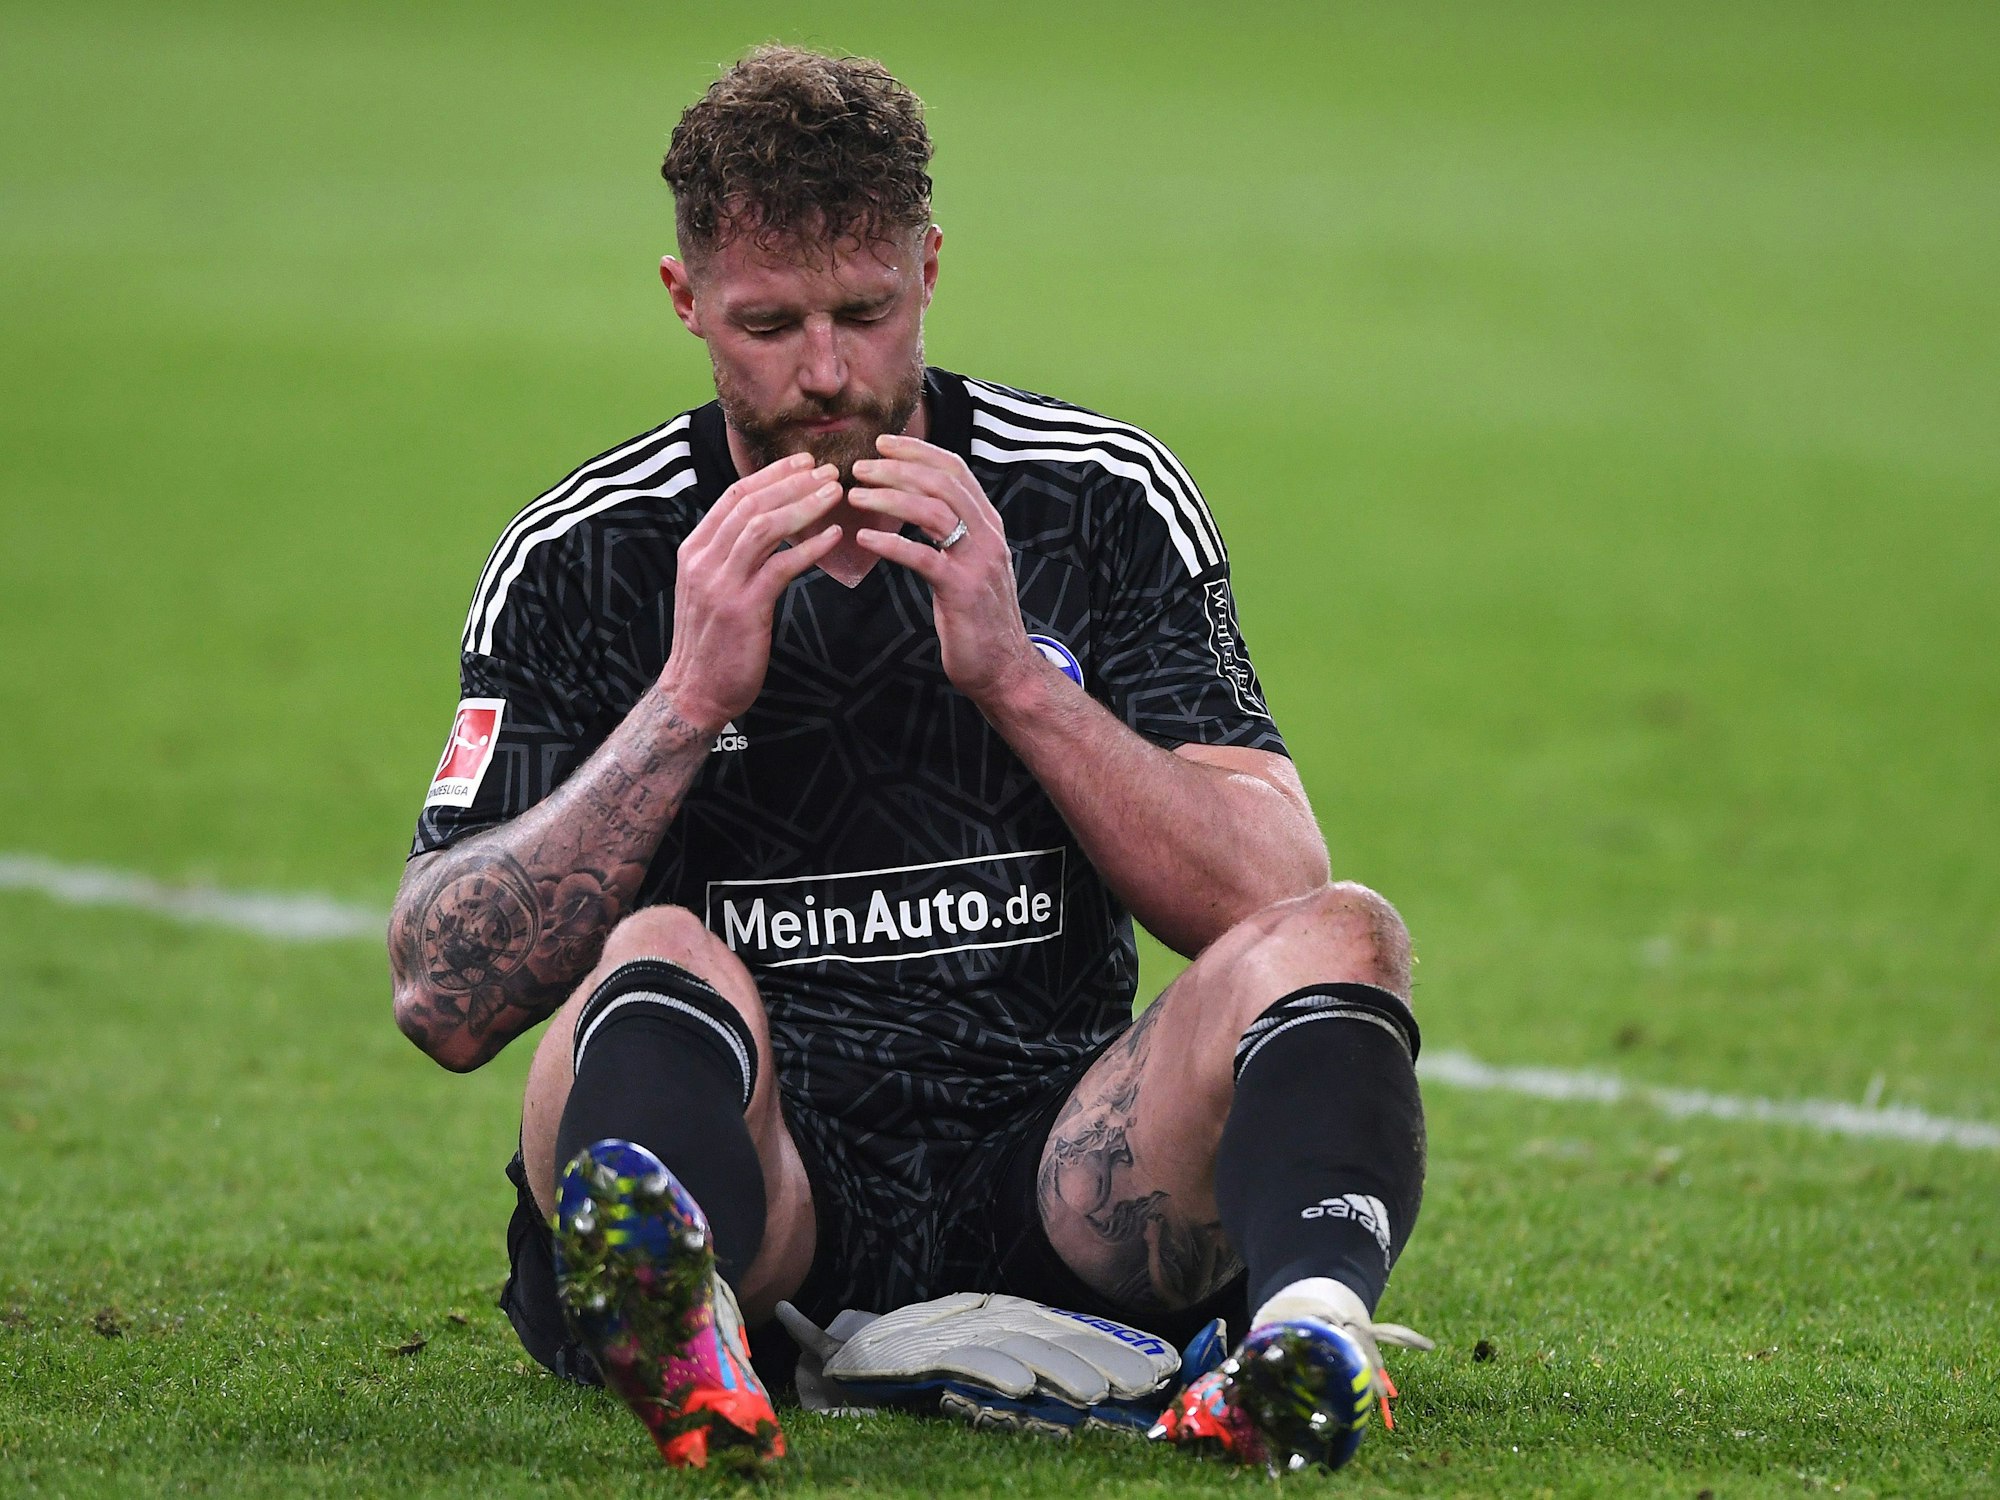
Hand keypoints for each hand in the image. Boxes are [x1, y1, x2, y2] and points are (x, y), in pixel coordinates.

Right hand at [658, 453, 844, 729]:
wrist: (695, 692)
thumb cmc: (713, 641)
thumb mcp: (712, 588)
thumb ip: (732, 556)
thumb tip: (768, 526)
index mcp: (695, 550)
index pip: (733, 496)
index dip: (770, 475)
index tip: (803, 462)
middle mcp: (703, 560)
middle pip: (750, 504)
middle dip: (792, 482)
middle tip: (828, 471)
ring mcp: (720, 584)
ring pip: (763, 528)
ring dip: (803, 506)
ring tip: (834, 495)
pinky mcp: (742, 609)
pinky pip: (780, 567)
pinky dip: (809, 548)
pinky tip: (833, 538)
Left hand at [849, 434, 1041, 703]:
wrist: (1003, 666)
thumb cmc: (976, 616)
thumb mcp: (968, 564)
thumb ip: (952, 534)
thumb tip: (918, 505)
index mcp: (988, 523)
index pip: (954, 470)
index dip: (918, 451)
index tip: (882, 444)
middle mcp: (987, 534)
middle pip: (941, 483)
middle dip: (896, 468)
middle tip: (858, 467)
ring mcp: (977, 561)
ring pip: (933, 511)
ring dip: (888, 497)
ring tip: (854, 496)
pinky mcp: (962, 590)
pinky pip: (923, 557)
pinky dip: (891, 543)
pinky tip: (864, 539)